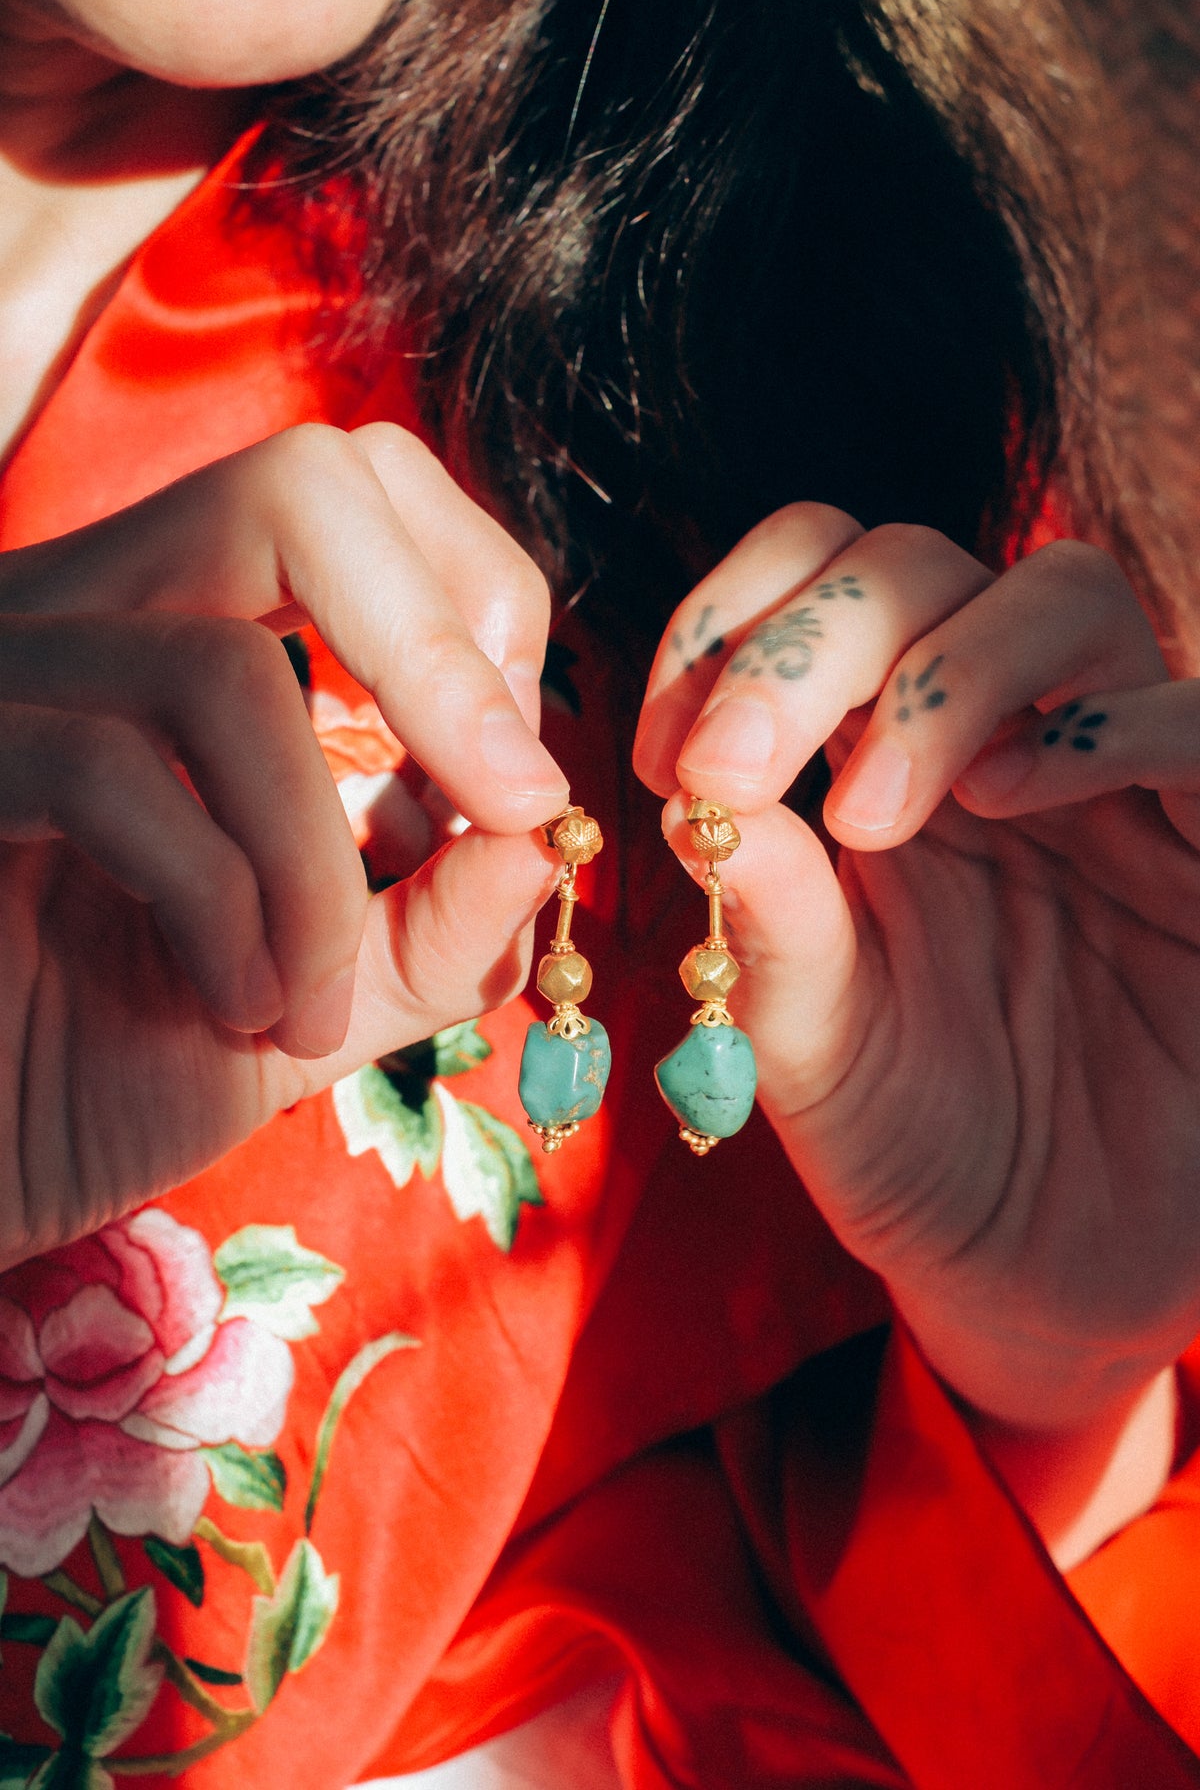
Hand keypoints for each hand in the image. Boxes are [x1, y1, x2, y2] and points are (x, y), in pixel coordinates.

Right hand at [0, 423, 567, 1264]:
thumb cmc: (105, 1072)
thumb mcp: (321, 998)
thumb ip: (438, 922)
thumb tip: (545, 830)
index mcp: (183, 633)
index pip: (357, 491)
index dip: (477, 605)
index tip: (515, 780)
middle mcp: (90, 615)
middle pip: (306, 486)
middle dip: (442, 657)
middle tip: (502, 803)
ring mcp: (3, 676)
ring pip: (223, 671)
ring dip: (318, 864)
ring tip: (312, 1001)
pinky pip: (114, 776)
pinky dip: (223, 912)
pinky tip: (231, 1010)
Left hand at [635, 504, 1199, 1442]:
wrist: (1045, 1276)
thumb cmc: (917, 1150)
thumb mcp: (812, 1041)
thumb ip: (769, 917)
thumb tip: (694, 790)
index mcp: (875, 764)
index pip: (810, 585)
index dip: (728, 622)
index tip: (667, 749)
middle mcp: (994, 742)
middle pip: (917, 563)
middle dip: (809, 639)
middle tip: (737, 766)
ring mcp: (1117, 783)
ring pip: (1064, 596)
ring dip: (945, 670)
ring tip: (872, 813)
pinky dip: (1120, 723)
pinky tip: (1012, 792)